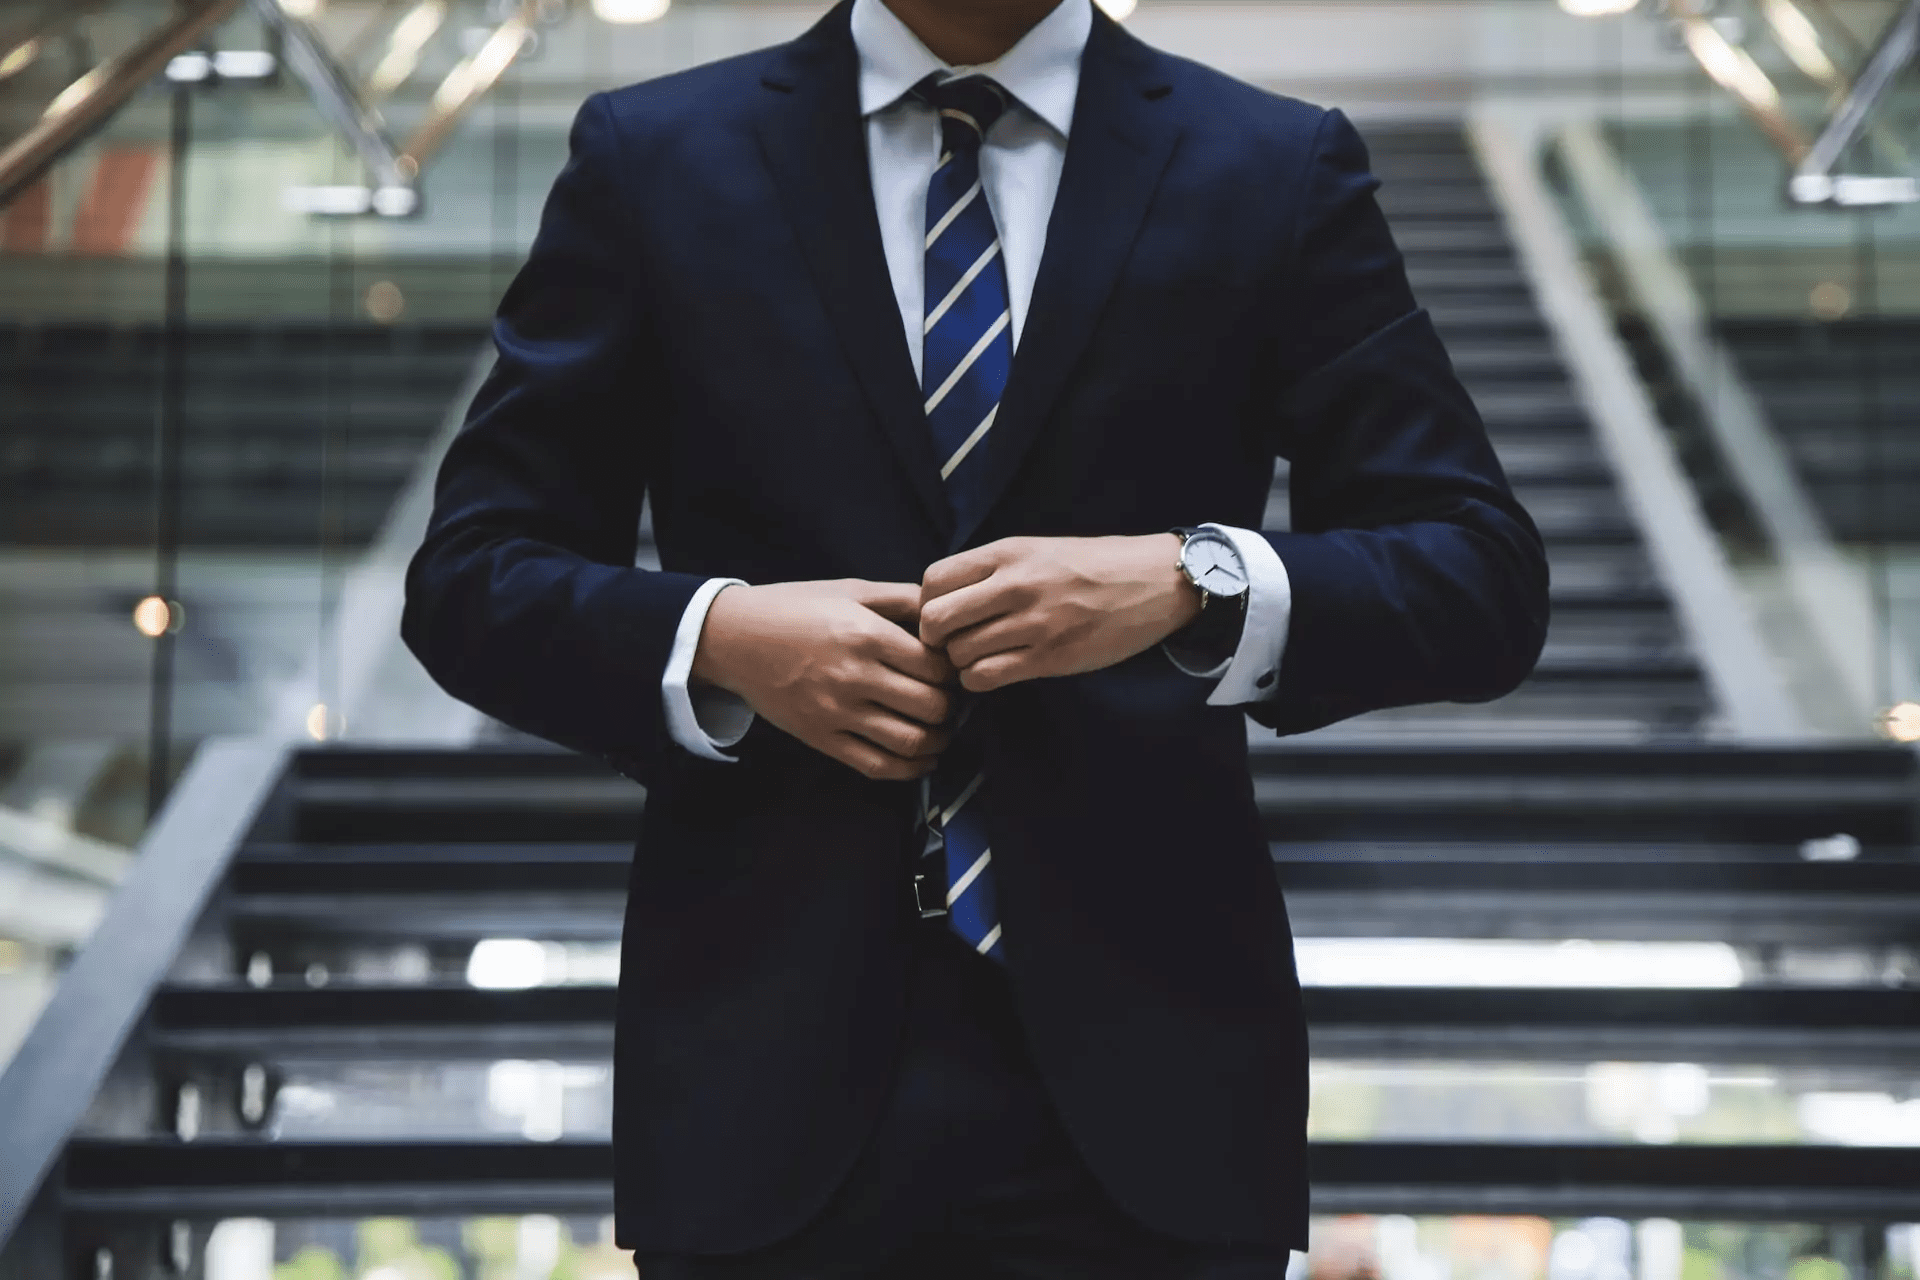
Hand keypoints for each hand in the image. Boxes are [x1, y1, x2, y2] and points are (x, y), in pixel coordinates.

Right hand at [690, 578, 959, 780]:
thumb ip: (902, 598)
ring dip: (938, 740)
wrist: (734, 638)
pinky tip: (922, 759)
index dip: (954, 671)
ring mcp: (837, 712)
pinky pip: (876, 765)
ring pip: (910, 741)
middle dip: (951, 706)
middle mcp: (855, 676)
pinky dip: (910, 769)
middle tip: (951, 700)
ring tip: (941, 730)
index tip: (952, 670)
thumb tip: (945, 612)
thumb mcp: (851, 589)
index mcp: (866, 635)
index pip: (935, 666)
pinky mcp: (822, 738)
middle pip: (931, 706)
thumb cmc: (796, 607)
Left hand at [918, 534, 1202, 692]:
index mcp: (1008, 553)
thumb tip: (942, 597)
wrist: (1153, 582)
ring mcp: (1033, 623)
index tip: (944, 614)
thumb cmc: (1092, 566)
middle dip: (935, 637)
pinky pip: (986, 677)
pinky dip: (979, 680)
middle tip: (952, 642)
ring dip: (960, 662)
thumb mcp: (1037, 549)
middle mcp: (1015, 585)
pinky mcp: (1050, 657)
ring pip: (959, 653)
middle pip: (935, 620)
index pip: (933, 580)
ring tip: (979, 656)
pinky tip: (994, 671)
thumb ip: (992, 569)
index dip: (927, 603)